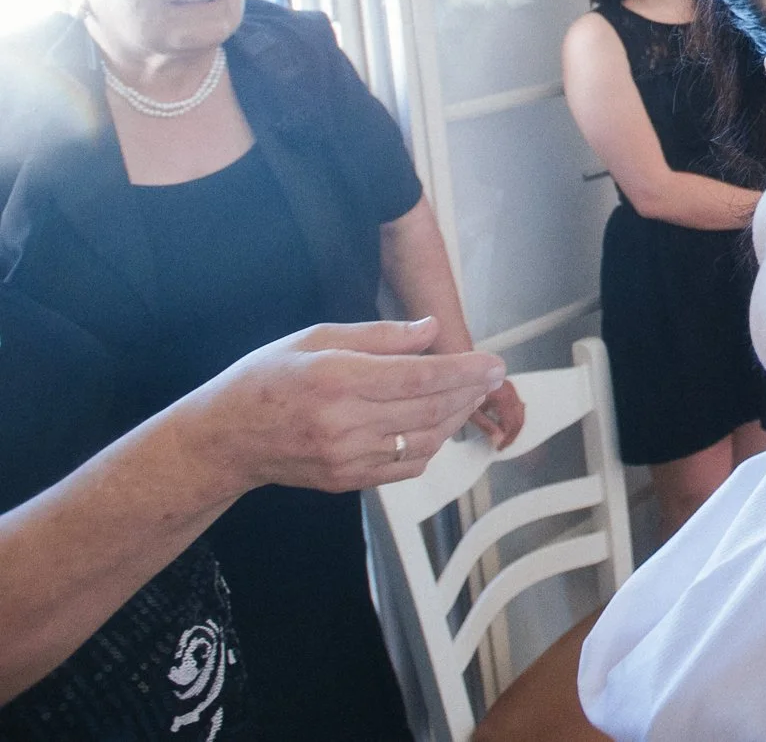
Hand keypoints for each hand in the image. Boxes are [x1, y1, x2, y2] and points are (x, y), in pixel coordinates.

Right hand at [185, 316, 505, 494]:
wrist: (225, 438)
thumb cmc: (268, 378)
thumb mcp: (316, 337)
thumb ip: (379, 335)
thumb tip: (431, 330)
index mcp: (336, 379)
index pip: (418, 377)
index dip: (464, 371)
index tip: (495, 363)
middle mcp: (343, 422)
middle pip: (429, 410)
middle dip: (470, 392)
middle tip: (493, 377)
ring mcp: (346, 457)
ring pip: (424, 440)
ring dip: (457, 419)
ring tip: (471, 396)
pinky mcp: (347, 480)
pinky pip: (406, 465)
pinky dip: (432, 444)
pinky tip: (439, 424)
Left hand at [469, 377, 525, 448]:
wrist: (460, 373)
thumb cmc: (462, 388)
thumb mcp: (472, 411)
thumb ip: (487, 426)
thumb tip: (498, 440)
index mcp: (502, 397)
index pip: (513, 423)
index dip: (507, 438)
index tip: (500, 447)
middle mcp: (509, 391)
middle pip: (519, 418)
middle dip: (512, 434)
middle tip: (502, 445)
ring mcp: (510, 388)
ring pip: (519, 411)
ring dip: (512, 426)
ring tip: (501, 436)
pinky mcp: (507, 387)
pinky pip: (515, 405)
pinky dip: (511, 417)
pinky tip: (502, 423)